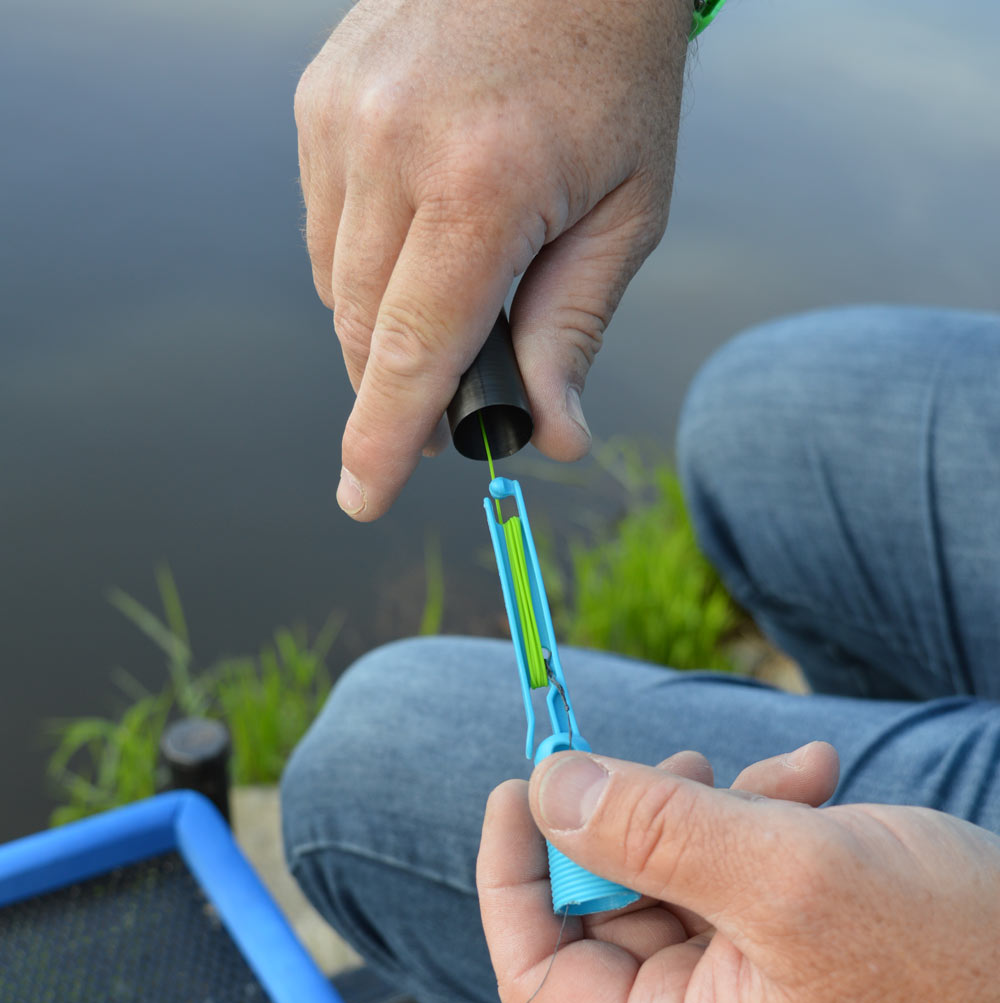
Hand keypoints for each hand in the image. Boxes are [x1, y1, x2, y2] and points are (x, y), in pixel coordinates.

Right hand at [295, 0, 690, 518]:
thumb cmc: (613, 73)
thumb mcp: (626, 212)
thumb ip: (574, 332)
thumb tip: (553, 435)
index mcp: (481, 185)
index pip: (412, 350)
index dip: (383, 440)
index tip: (362, 499)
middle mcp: (390, 147)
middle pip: (362, 330)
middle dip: (396, 395)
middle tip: (448, 418)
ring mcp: (341, 117)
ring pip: (332, 286)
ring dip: (379, 333)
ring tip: (445, 320)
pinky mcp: (318, 101)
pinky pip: (323, 227)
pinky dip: (361, 268)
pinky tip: (414, 252)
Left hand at [477, 744, 999, 1002]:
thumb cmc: (943, 952)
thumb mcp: (785, 872)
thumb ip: (655, 829)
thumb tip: (551, 787)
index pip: (539, 973)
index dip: (514, 875)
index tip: (522, 785)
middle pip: (606, 908)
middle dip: (635, 821)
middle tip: (674, 765)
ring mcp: (740, 988)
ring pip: (671, 875)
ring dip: (709, 809)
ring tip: (780, 783)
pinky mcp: (779, 947)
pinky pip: (730, 870)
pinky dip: (759, 814)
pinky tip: (813, 779)